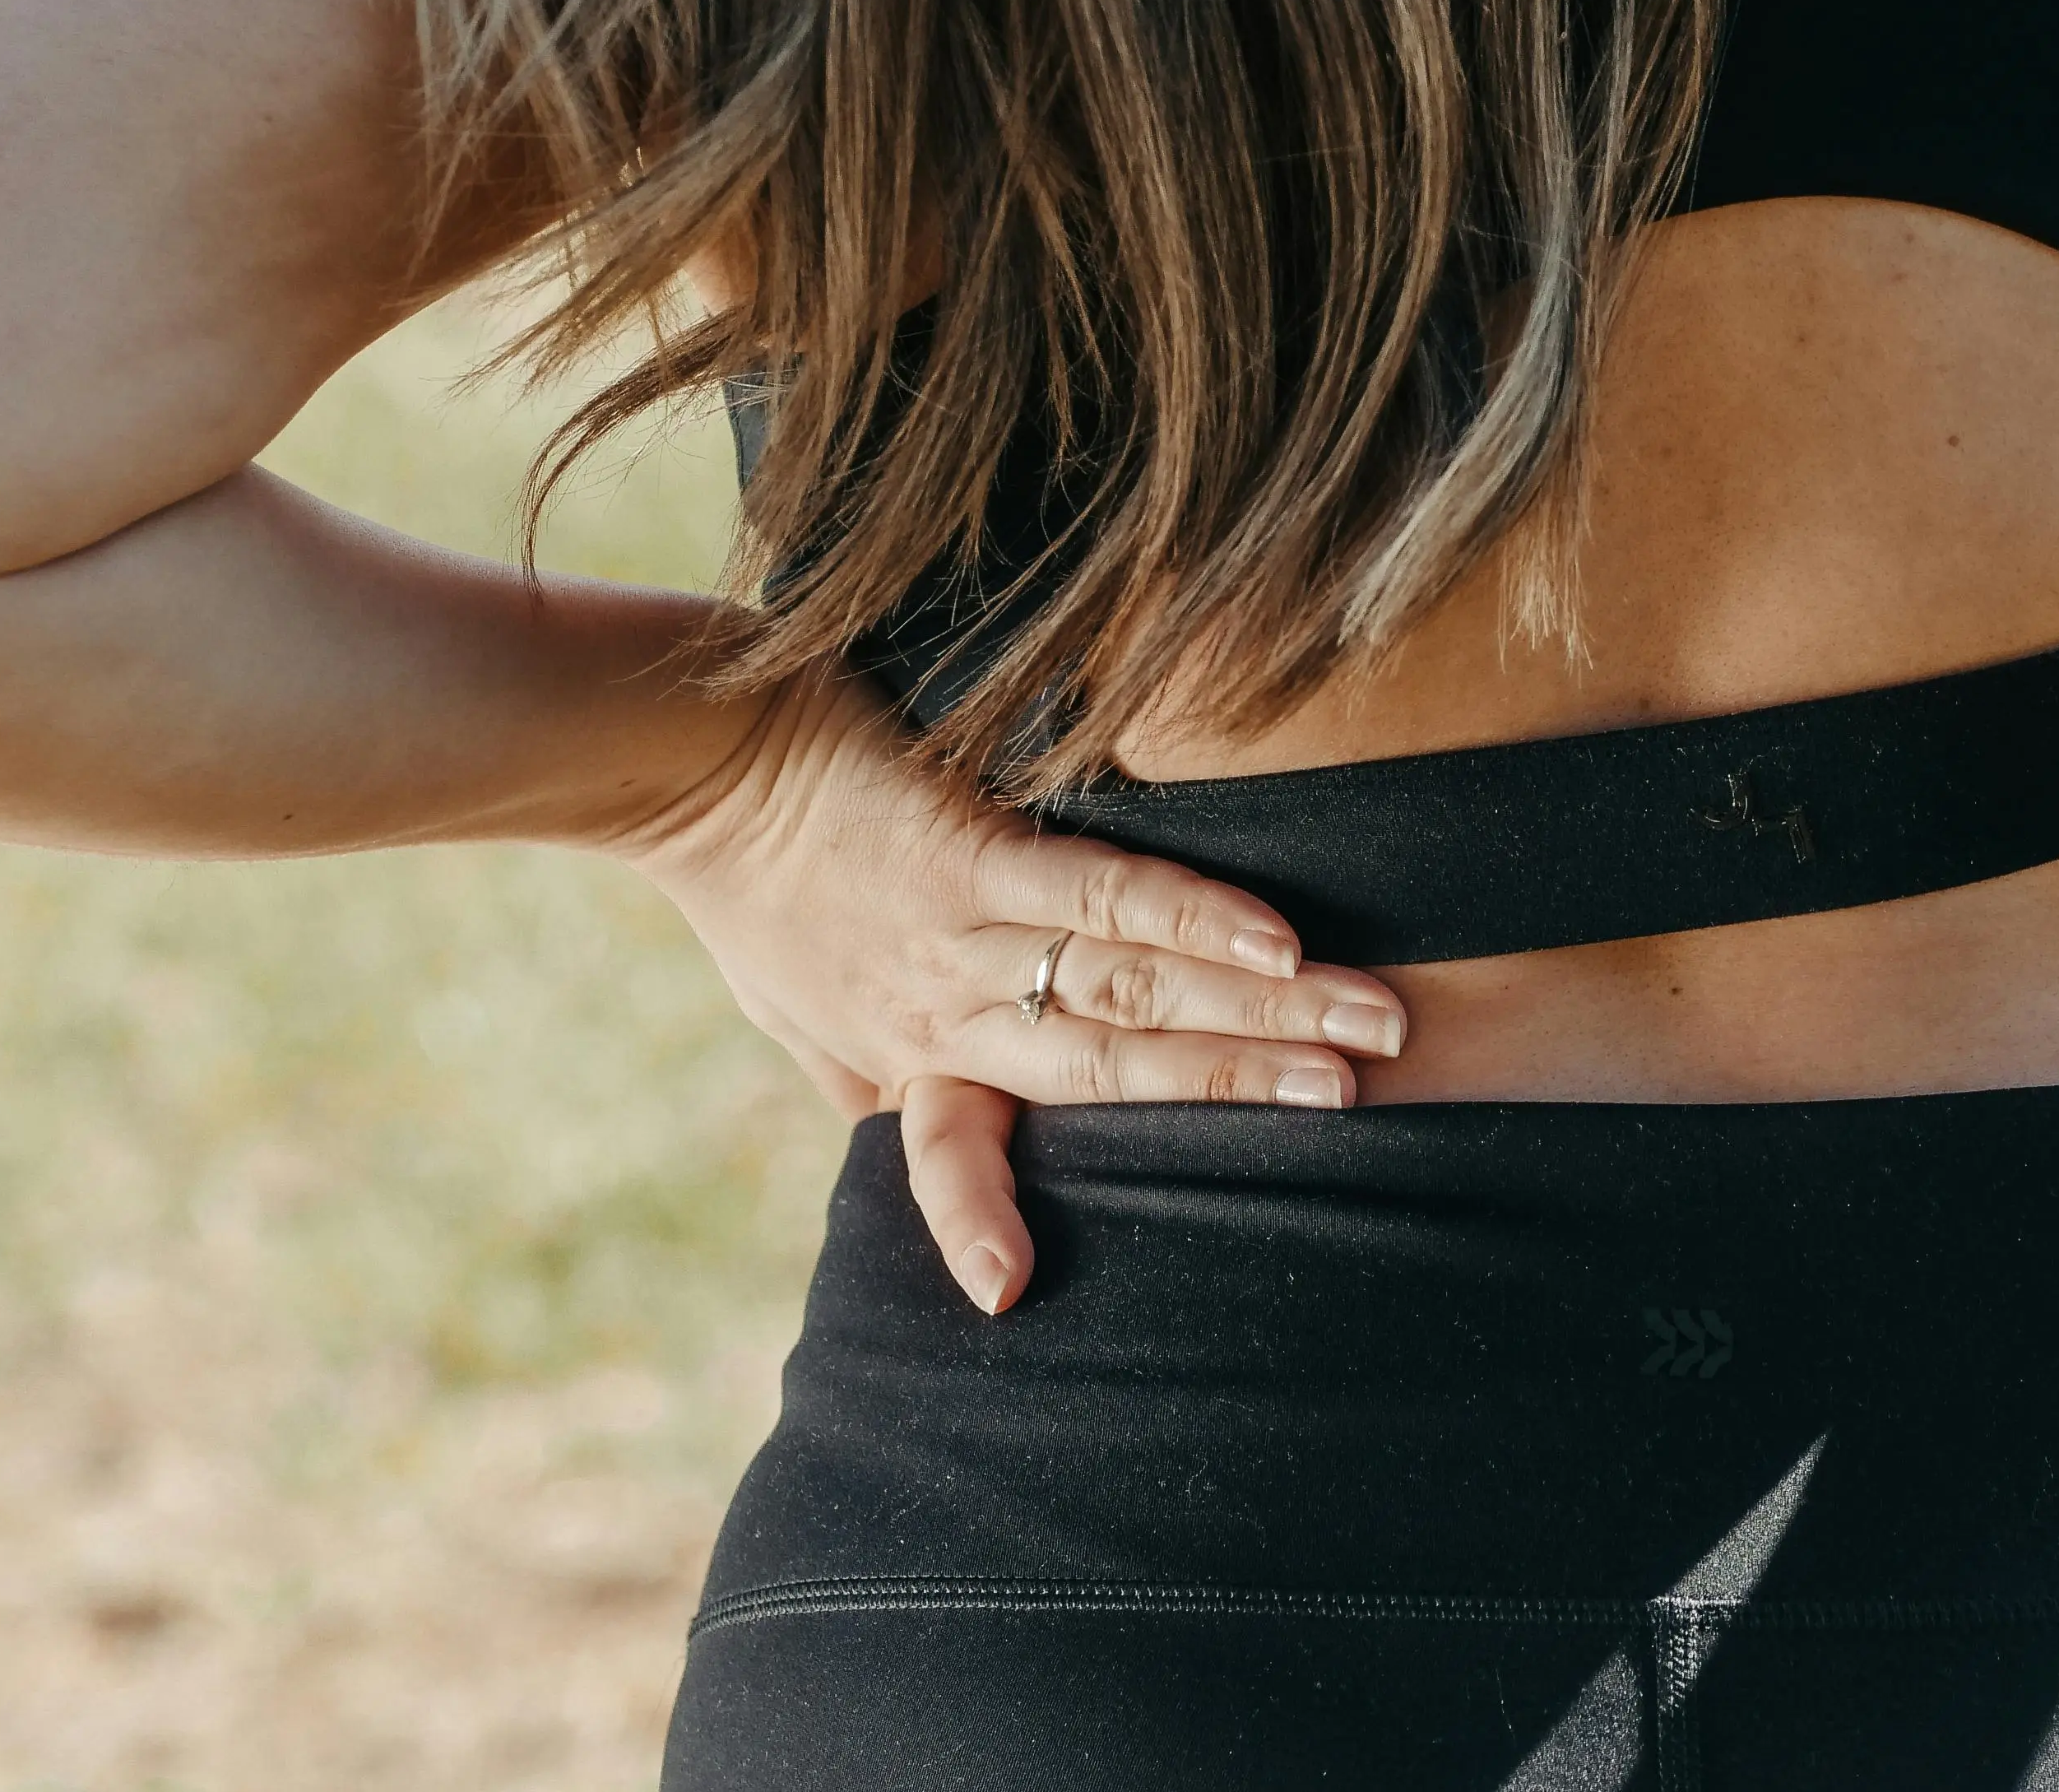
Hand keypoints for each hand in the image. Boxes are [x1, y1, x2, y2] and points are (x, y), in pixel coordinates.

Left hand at [606, 666, 1404, 1311]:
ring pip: (1131, 989)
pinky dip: (1193, 918)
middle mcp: (943, 1009)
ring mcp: (964, 931)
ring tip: (1367, 1027)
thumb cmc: (747, 882)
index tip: (1010, 1296)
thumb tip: (896, 1110)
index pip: (954, 1154)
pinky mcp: (973, 847)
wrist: (691, 762)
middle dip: (1249, 1086)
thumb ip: (860, 1061)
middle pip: (1115, 1068)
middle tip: (1364, 1103)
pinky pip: (1100, 893)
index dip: (982, 1221)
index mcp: (903, 1052)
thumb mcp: (789, 1002)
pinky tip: (1275, 939)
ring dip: (1261, 1010)